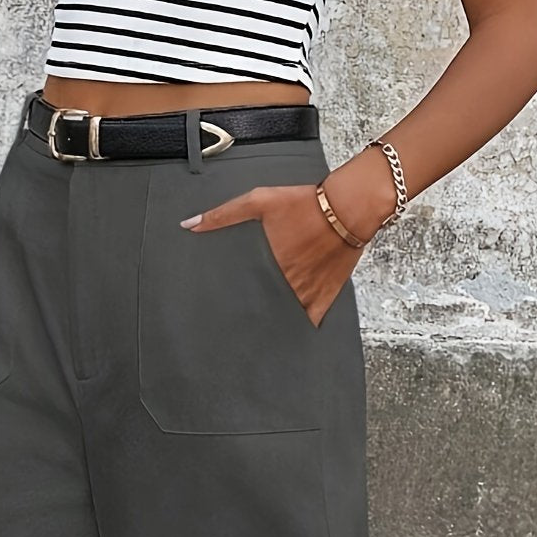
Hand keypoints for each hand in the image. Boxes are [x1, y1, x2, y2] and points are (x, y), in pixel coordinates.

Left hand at [180, 179, 364, 327]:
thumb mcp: (259, 201)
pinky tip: (292, 334)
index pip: (243, 294)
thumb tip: (189, 224)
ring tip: (260, 334)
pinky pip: (312, 320)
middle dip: (250, 314)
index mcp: (268, 266)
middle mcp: (286, 284)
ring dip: (273, 323)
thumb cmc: (305, 203)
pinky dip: (302, 327)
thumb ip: (223, 215)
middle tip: (237, 325)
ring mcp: (307, 293)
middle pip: (262, 307)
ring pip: (284, 318)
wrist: (347, 207)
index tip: (221, 311)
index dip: (231, 304)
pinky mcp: (326, 295)